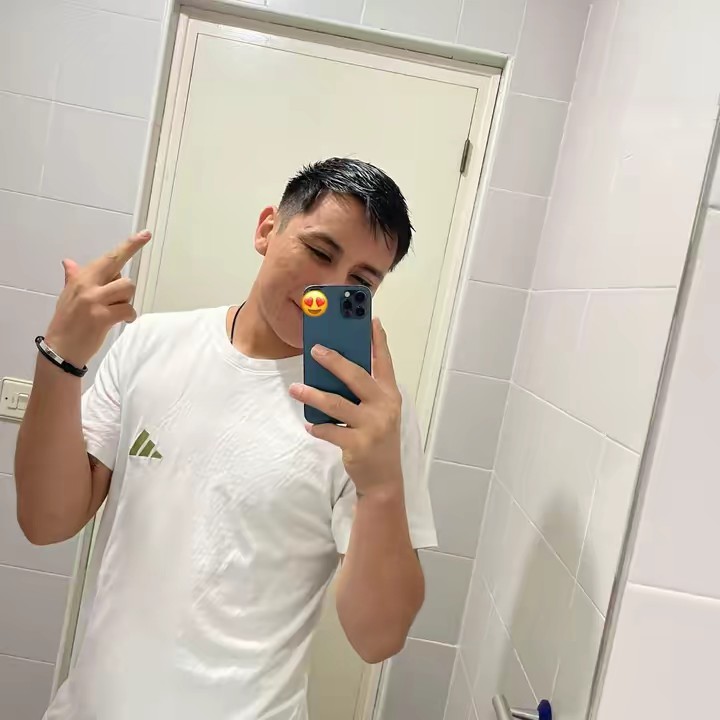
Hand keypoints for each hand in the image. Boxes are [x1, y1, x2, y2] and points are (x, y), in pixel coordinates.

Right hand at [44, 231, 150, 367]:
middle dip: (126, 281)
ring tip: (115, 310)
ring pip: (127, 289)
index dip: (129, 246)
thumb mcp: (68, 296)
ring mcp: (95, 300)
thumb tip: (68, 262)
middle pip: (121, 270)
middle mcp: (87, 285)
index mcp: (81, 277)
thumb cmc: (67, 321)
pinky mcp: (102, 317)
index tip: (145, 234)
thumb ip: (73, 278)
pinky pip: (128, 309)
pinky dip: (129, 316)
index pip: (109, 258)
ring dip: (126, 301)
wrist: (61, 348)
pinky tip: (123, 321)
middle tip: (126, 281)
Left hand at [289, 318, 402, 496]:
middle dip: (334, 361)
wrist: (383, 479)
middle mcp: (384, 407)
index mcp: (390, 395)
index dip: (379, 341)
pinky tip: (309, 425)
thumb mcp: (380, 412)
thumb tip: (337, 368)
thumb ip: (366, 392)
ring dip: (313, 394)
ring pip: (336, 404)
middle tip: (315, 350)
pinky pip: (329, 431)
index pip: (385, 362)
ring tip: (295, 388)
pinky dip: (317, 427)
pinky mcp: (358, 445)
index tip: (371, 321)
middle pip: (356, 377)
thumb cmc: (378, 439)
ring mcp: (372, 426)